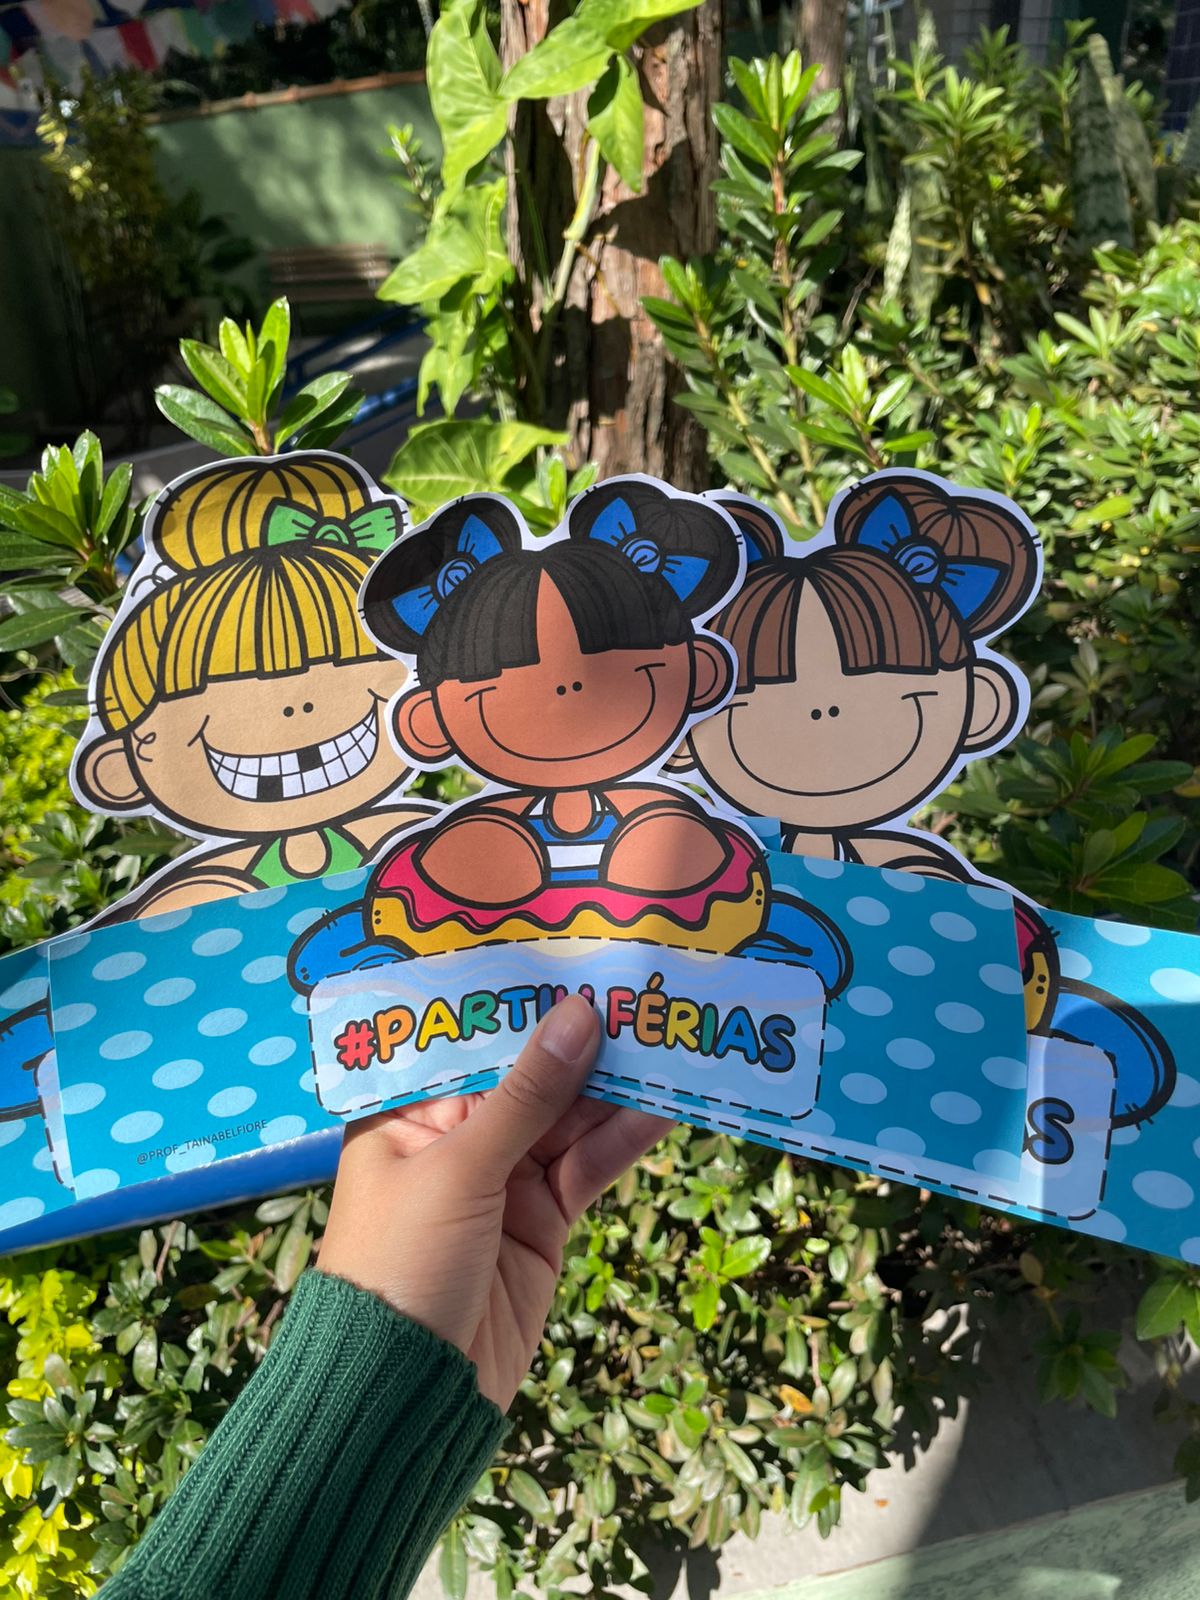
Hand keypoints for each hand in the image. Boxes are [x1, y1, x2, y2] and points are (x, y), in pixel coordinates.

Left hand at [318, 995, 668, 1409]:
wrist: (406, 1398)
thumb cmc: (402, 1264)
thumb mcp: (459, 1170)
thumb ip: (526, 1096)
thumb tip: (579, 1015)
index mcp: (406, 1110)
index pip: (468, 1036)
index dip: (520, 997)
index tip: (573, 952)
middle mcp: (454, 1134)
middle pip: (526, 1071)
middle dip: (581, 1035)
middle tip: (643, 987)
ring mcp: (502, 1177)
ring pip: (567, 1115)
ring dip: (615, 1081)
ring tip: (671, 1032)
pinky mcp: (542, 1219)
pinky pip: (588, 1165)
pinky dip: (624, 1136)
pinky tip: (665, 1101)